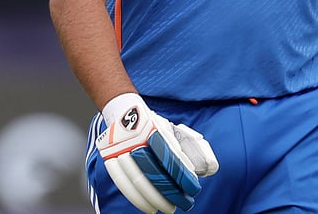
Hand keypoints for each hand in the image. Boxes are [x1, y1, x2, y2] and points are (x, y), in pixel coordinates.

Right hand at [96, 94, 218, 212]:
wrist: (124, 113)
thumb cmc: (155, 127)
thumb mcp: (175, 131)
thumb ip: (191, 147)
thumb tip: (208, 168)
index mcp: (156, 130)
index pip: (172, 157)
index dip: (183, 176)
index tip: (194, 189)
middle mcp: (137, 139)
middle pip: (155, 172)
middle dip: (171, 192)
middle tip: (184, 204)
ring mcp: (121, 148)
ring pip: (138, 180)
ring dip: (154, 199)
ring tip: (167, 209)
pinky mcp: (109, 157)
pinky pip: (122, 182)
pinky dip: (136, 198)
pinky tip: (148, 207)